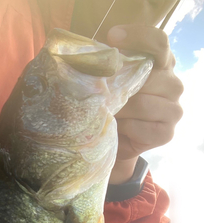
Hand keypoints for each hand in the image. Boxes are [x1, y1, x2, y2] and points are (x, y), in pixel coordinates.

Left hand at [106, 25, 183, 183]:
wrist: (117, 139)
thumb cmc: (113, 104)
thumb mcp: (111, 81)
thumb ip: (110, 65)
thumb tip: (94, 55)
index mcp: (162, 63)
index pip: (159, 42)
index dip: (138, 37)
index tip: (112, 37)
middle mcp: (173, 84)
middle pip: (149, 76)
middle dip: (120, 85)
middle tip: (100, 93)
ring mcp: (173, 109)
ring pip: (143, 103)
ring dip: (119, 109)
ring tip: (106, 112)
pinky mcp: (166, 132)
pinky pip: (141, 127)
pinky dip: (125, 128)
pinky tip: (118, 128)